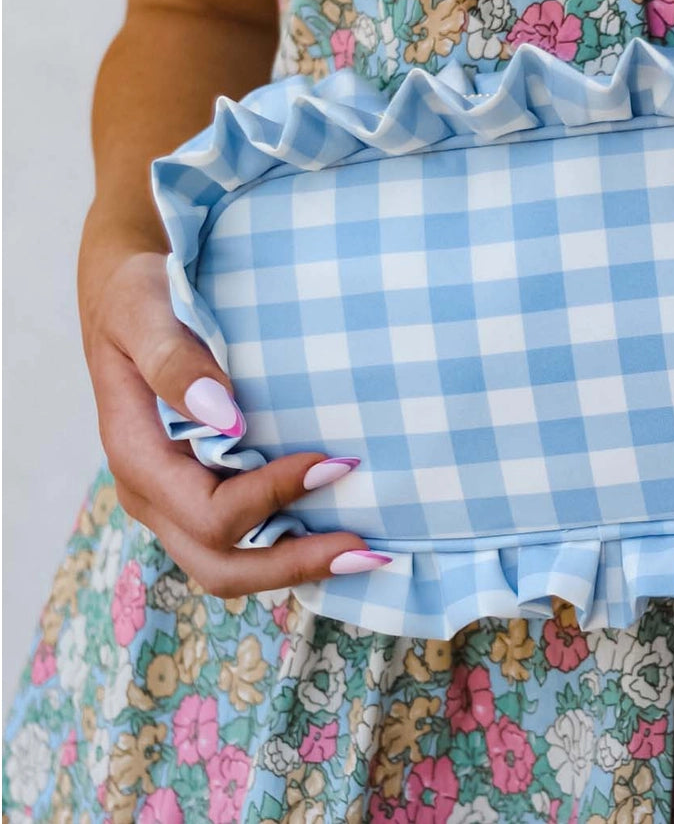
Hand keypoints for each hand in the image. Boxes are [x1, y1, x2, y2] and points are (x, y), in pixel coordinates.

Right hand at [78, 225, 390, 597]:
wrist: (124, 289)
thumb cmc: (137, 294)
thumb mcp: (143, 311)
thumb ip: (174, 362)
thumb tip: (224, 416)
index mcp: (137, 455)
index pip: (208, 510)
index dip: (271, 498)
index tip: (332, 463)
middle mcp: (152, 491)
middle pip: (219, 563)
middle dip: (293, 565)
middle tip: (366, 550)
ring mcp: (172, 497)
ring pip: (229, 564)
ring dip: (294, 567)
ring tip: (363, 555)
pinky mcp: (197, 489)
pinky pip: (239, 540)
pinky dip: (285, 548)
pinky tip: (335, 534)